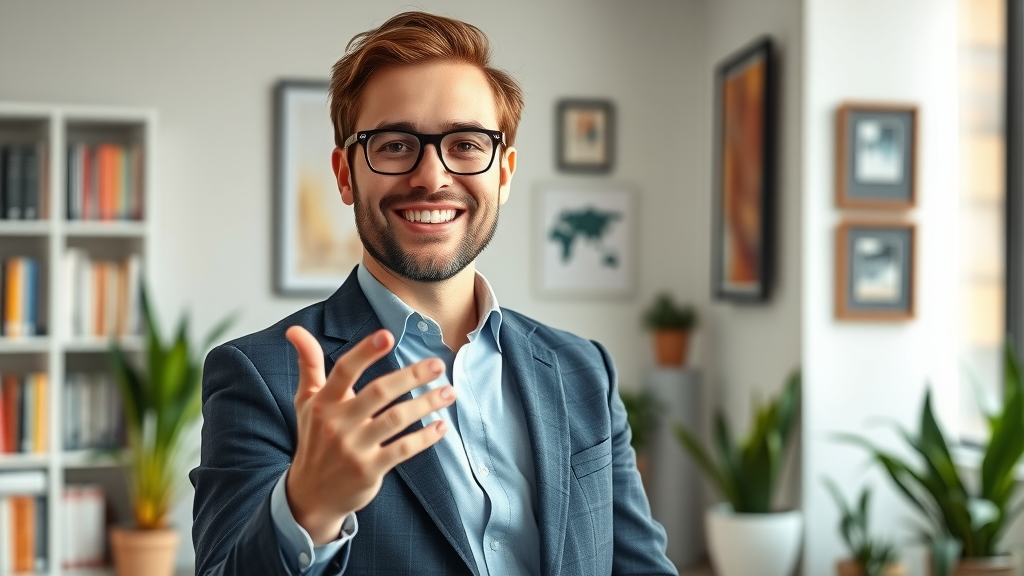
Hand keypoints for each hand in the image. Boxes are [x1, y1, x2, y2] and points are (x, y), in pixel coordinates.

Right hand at [284, 325, 454, 544]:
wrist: (310, 494)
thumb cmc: (314, 438)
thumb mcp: (306, 401)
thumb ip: (308, 364)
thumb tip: (295, 329)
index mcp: (323, 403)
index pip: (345, 370)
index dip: (365, 352)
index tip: (388, 335)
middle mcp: (338, 423)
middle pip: (379, 392)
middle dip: (411, 376)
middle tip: (438, 364)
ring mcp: (354, 448)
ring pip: (396, 419)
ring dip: (426, 404)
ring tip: (449, 392)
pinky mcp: (369, 470)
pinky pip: (403, 449)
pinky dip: (425, 437)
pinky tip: (441, 425)